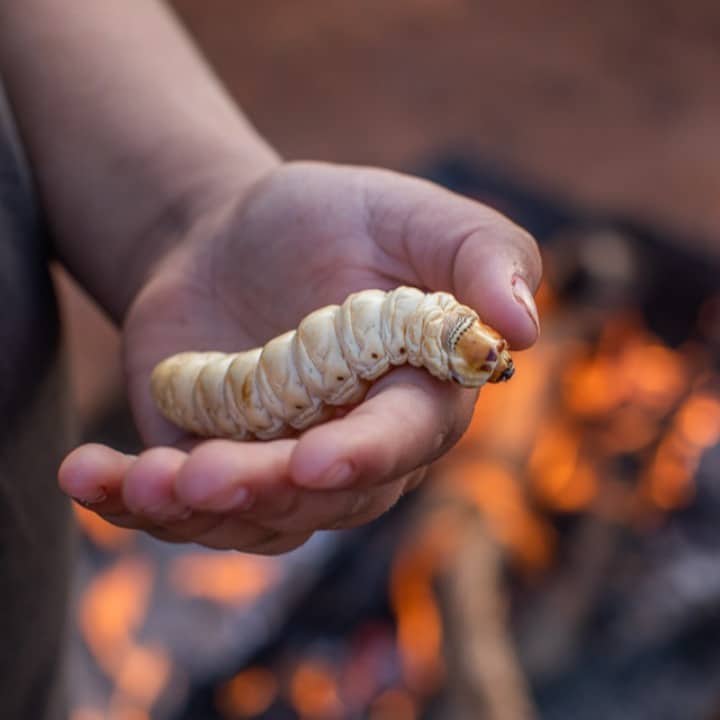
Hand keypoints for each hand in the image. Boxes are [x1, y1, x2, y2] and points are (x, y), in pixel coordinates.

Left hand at [59, 162, 540, 552]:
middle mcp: (355, 447)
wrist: (232, 237)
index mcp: (414, 394)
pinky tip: (88, 474)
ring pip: (247, 518)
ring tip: (137, 478)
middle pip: (318, 498)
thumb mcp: (410, 212)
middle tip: (202, 473)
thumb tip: (521, 328)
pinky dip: (131, 499)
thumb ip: (480, 255)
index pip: (403, 443)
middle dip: (262, 492)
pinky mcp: (213, 467)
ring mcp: (280, 467)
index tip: (317, 459)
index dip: (366, 458)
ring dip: (191, 510)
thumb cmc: (334, 220)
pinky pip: (179, 507)